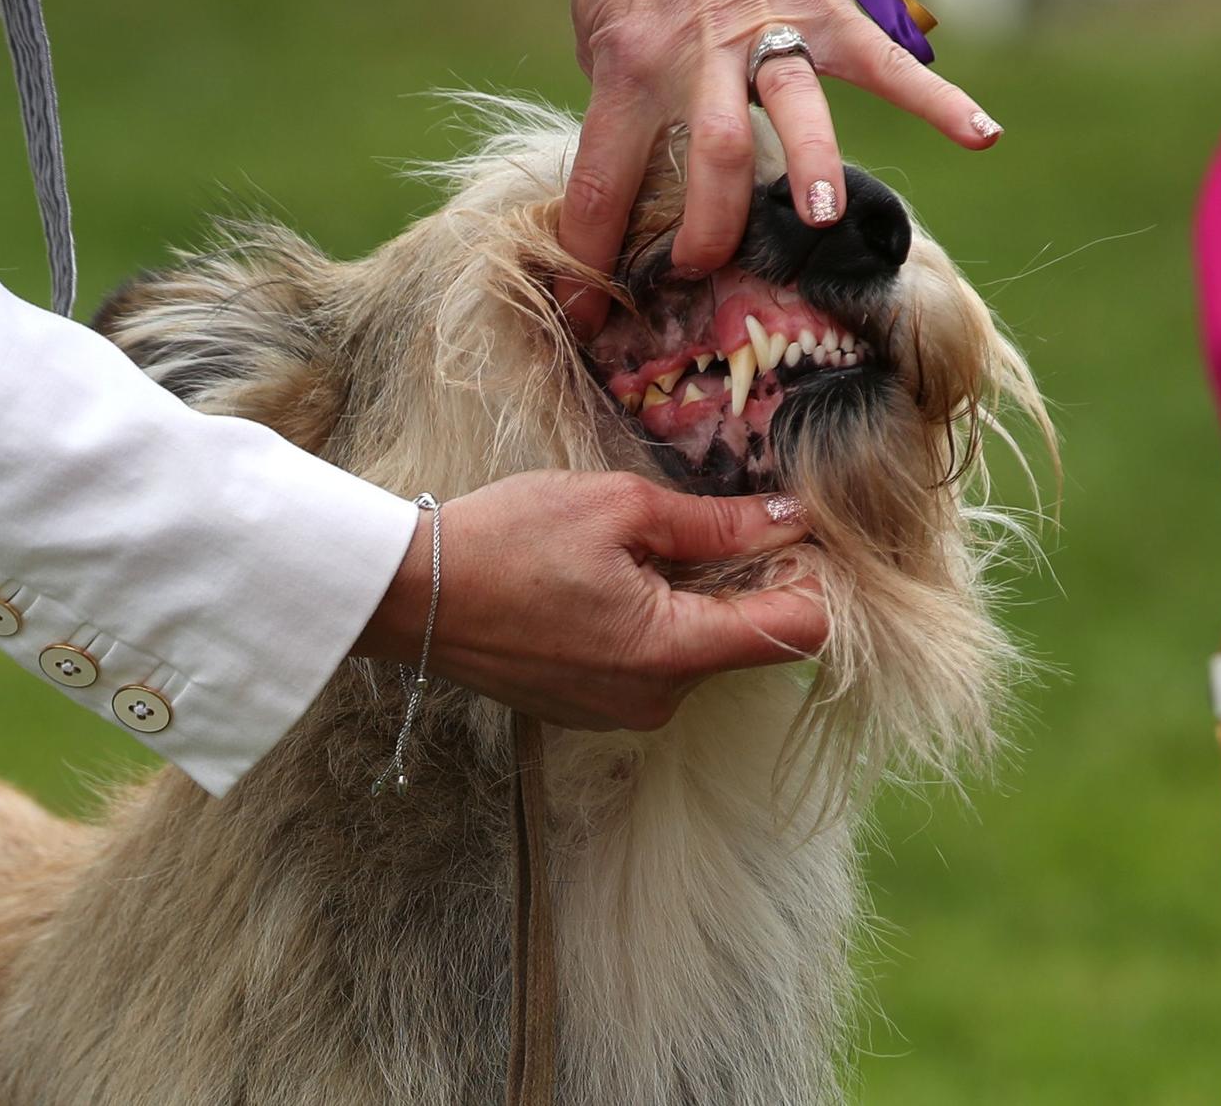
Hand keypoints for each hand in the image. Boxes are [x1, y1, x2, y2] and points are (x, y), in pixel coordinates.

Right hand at [352, 471, 825, 729]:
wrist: (410, 595)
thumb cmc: (507, 541)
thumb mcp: (619, 507)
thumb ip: (716, 523)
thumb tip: (790, 520)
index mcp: (673, 653)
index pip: (798, 633)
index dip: (810, 578)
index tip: (790, 535)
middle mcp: (657, 700)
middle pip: (748, 641)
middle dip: (745, 581)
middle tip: (703, 522)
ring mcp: (622, 712)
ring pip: (698, 650)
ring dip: (691, 598)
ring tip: (635, 548)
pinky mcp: (591, 708)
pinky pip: (653, 664)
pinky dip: (651, 621)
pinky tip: (605, 580)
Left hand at [559, 0, 1001, 334]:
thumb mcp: (598, 26)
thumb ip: (618, 102)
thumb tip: (634, 181)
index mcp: (627, 68)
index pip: (600, 181)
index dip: (590, 256)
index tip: (591, 315)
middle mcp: (696, 57)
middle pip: (707, 161)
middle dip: (709, 235)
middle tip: (707, 280)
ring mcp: (766, 31)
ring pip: (790, 108)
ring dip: (808, 167)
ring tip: (819, 220)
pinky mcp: (824, 6)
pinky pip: (885, 62)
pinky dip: (937, 98)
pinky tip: (983, 135)